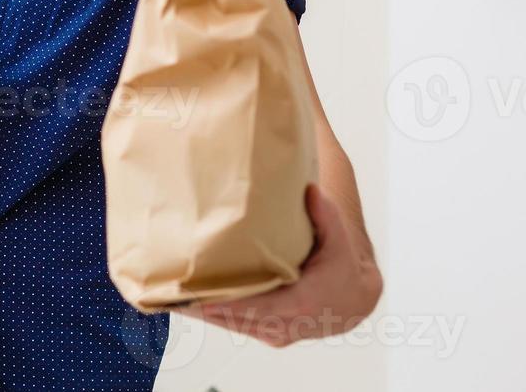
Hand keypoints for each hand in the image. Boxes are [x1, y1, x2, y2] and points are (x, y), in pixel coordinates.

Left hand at [176, 184, 382, 346]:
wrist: (353, 296)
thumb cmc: (340, 262)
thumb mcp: (338, 236)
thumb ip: (324, 214)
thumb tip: (311, 190)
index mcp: (305, 301)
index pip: (263, 305)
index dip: (233, 304)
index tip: (204, 298)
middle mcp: (290, 323)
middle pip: (240, 318)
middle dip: (206, 307)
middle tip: (172, 293)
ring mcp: (279, 333)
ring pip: (235, 326)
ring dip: (205, 314)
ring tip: (171, 298)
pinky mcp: (271, 334)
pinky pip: (239, 328)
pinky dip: (216, 318)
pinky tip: (191, 306)